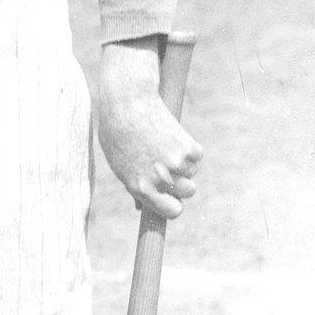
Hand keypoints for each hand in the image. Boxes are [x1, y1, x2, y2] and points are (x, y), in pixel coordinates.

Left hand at [98, 38, 201, 220]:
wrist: (127, 102)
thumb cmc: (117, 130)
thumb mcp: (118, 163)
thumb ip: (133, 184)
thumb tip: (141, 206)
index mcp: (140, 187)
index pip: (171, 212)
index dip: (174, 205)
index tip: (172, 198)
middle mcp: (160, 180)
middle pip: (188, 193)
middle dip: (183, 182)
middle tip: (172, 166)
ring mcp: (176, 165)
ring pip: (192, 171)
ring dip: (185, 161)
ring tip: (165, 143)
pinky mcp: (188, 148)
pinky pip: (197, 155)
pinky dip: (190, 146)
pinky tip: (172, 134)